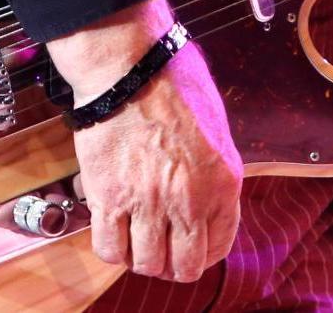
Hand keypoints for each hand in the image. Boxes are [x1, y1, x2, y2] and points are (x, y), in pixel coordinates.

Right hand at [46, 0, 240, 282]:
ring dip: (142, 258)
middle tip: (163, 251)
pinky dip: (112, 248)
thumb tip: (204, 190)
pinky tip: (113, 231)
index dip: (203, 253)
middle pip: (184, 266)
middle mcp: (189, 200)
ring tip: (136, 240)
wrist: (129, 65)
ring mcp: (149, 203)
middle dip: (174, 265)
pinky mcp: (110, 198)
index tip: (191, 247)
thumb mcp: (214, 126)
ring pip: (147, 264)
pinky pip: (110, 248)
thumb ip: (212, 167)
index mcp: (222, 181)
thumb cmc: (171, 80)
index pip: (219, 245)